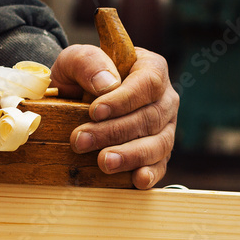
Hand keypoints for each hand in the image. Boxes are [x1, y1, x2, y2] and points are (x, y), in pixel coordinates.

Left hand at [51, 45, 177, 188]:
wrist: (75, 99)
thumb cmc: (80, 75)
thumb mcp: (74, 59)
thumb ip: (87, 62)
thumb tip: (107, 84)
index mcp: (151, 69)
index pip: (149, 83)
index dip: (124, 99)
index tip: (94, 111)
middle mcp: (164, 99)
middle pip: (150, 117)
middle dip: (114, 131)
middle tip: (81, 140)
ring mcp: (165, 128)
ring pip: (159, 143)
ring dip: (130, 155)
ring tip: (103, 162)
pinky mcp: (159, 153)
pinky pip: (161, 165)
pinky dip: (150, 174)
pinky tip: (136, 180)